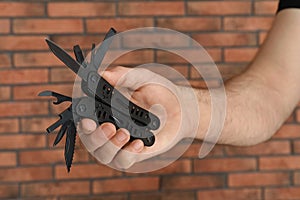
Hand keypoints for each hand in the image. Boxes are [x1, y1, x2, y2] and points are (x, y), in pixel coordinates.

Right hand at [77, 66, 198, 169]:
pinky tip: (138, 144)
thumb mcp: (141, 78)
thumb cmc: (158, 91)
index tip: (88, 120)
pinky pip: (123, 161)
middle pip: (90, 141)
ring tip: (125, 133)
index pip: (85, 119)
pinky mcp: (133, 153)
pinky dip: (127, 154)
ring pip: (103, 155)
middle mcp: (109, 128)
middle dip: (96, 137)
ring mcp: (120, 142)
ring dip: (111, 146)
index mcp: (105, 110)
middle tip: (109, 127)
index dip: (82, 123)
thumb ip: (122, 75)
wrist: (180, 107)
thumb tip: (103, 74)